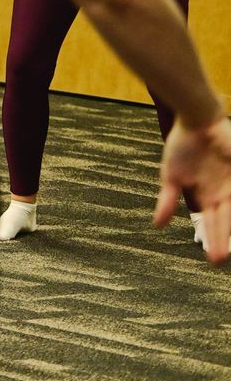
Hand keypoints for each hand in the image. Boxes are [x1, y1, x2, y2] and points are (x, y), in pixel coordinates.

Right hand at [158, 115, 230, 263]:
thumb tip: (157, 225)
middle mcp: (224, 194)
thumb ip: (166, 202)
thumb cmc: (182, 146)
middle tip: (219, 260)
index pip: (212, 223)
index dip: (213, 240)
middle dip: (223, 241)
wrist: (195, 120)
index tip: (213, 260)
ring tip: (228, 248)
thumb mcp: (171, 177)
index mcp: (207, 196)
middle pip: (225, 222)